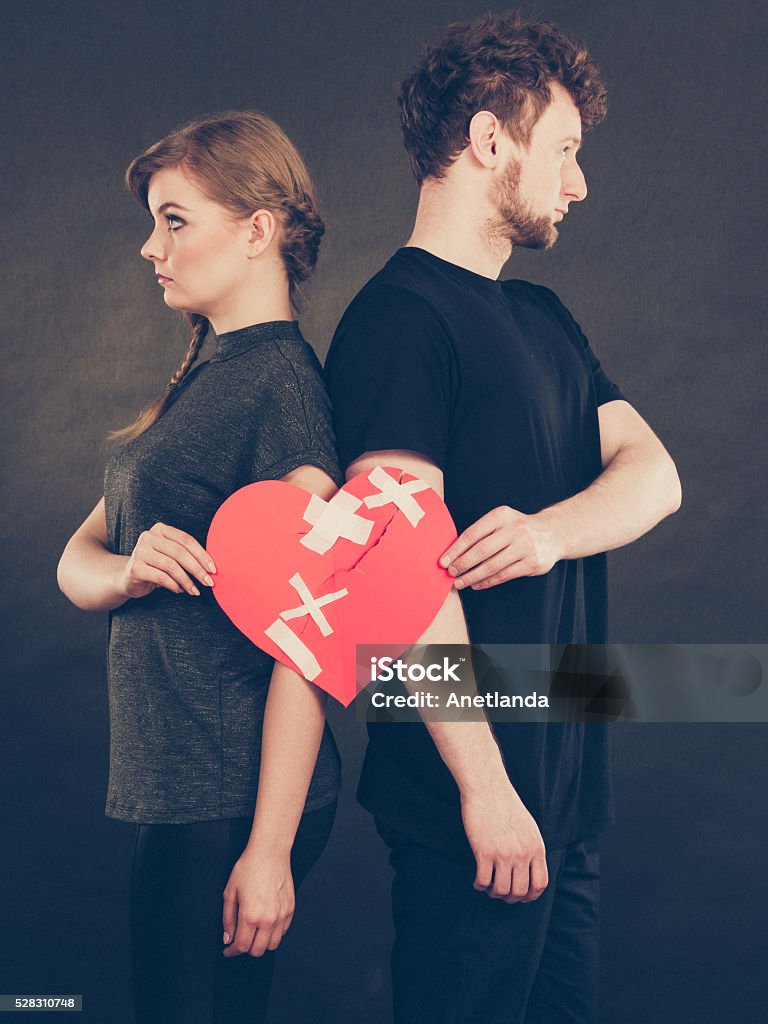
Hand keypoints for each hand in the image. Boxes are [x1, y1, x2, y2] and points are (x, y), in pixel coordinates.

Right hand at [118, 522, 215, 598]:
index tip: (213, 569)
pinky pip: (161, 577)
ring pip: (171, 566)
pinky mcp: (135, 568)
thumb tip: (211, 568)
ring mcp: (140, 551)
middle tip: (208, 582)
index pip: (186, 540)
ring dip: (187, 580)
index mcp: (161, 529)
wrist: (128, 578)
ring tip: (195, 590)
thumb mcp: (171, 556)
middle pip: (180, 552)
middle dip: (197, 569)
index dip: (202, 554)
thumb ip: (187, 556)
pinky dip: (174, 585)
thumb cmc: (156, 566)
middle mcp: (149, 537)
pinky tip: (180, 590)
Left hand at [222, 847, 294, 956]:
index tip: (228, 950)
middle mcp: (268, 919)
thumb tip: (228, 938)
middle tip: (240, 940)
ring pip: (272, 945)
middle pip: (258, 951)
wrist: (270, 852)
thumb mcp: (230, 892)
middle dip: (246, 949)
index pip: (241, 946)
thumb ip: (227, 919)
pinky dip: (274, 933)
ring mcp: (281, 915)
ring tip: (254, 933)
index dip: (232, 951)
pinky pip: (283, 932)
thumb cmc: (249, 867)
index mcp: (250, 916)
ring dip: (261, 943)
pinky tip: (265, 923)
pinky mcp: (290, 909)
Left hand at [440, 506, 561, 589]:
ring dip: (472, 577)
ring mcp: (525, 547)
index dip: (456, 550)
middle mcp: (514, 529)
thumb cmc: (518, 528)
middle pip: (481, 551)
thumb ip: (481, 532)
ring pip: (492, 566)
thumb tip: (453, 553)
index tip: (443, 561)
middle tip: (450, 573)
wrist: (553, 533)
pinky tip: (476, 584)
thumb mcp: (501, 520)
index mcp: (501, 516)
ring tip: (460, 583)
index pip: (473, 534)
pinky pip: (503, 575)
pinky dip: (487, 582)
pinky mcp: (532, 563)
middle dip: (462, 564)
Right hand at [461, 778, 547, 902]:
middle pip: (520, 891)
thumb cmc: (506, 805)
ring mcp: (503, 854)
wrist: (488, 788)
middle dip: (510, 898)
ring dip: (494, 893)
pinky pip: (483, 881)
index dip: (530, 896)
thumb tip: (530, 868)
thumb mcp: (529, 826)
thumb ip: (531, 848)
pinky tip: (477, 881)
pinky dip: (479, 885)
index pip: (540, 884)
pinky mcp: (484, 852)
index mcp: (536, 848)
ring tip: (489, 887)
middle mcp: (522, 853)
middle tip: (501, 893)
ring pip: (501, 890)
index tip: (521, 896)